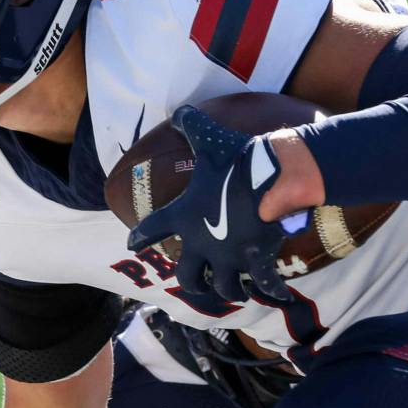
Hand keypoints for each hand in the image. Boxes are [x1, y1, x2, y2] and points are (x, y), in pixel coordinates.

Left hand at [127, 105, 294, 305]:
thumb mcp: (209, 139)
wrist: (271, 178)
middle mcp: (203, 243)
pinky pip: (266, 284)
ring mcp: (231, 257)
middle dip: (194, 283)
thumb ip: (191, 125)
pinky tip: (276, 296)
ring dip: (228, 291)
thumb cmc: (236, 160)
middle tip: (198, 284)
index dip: (140, 237)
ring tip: (235, 292)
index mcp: (184, 216)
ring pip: (224, 288)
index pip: (153, 229)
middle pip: (190, 277)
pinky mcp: (258, 260)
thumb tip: (180, 111)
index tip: (131, 245)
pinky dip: (272, 291)